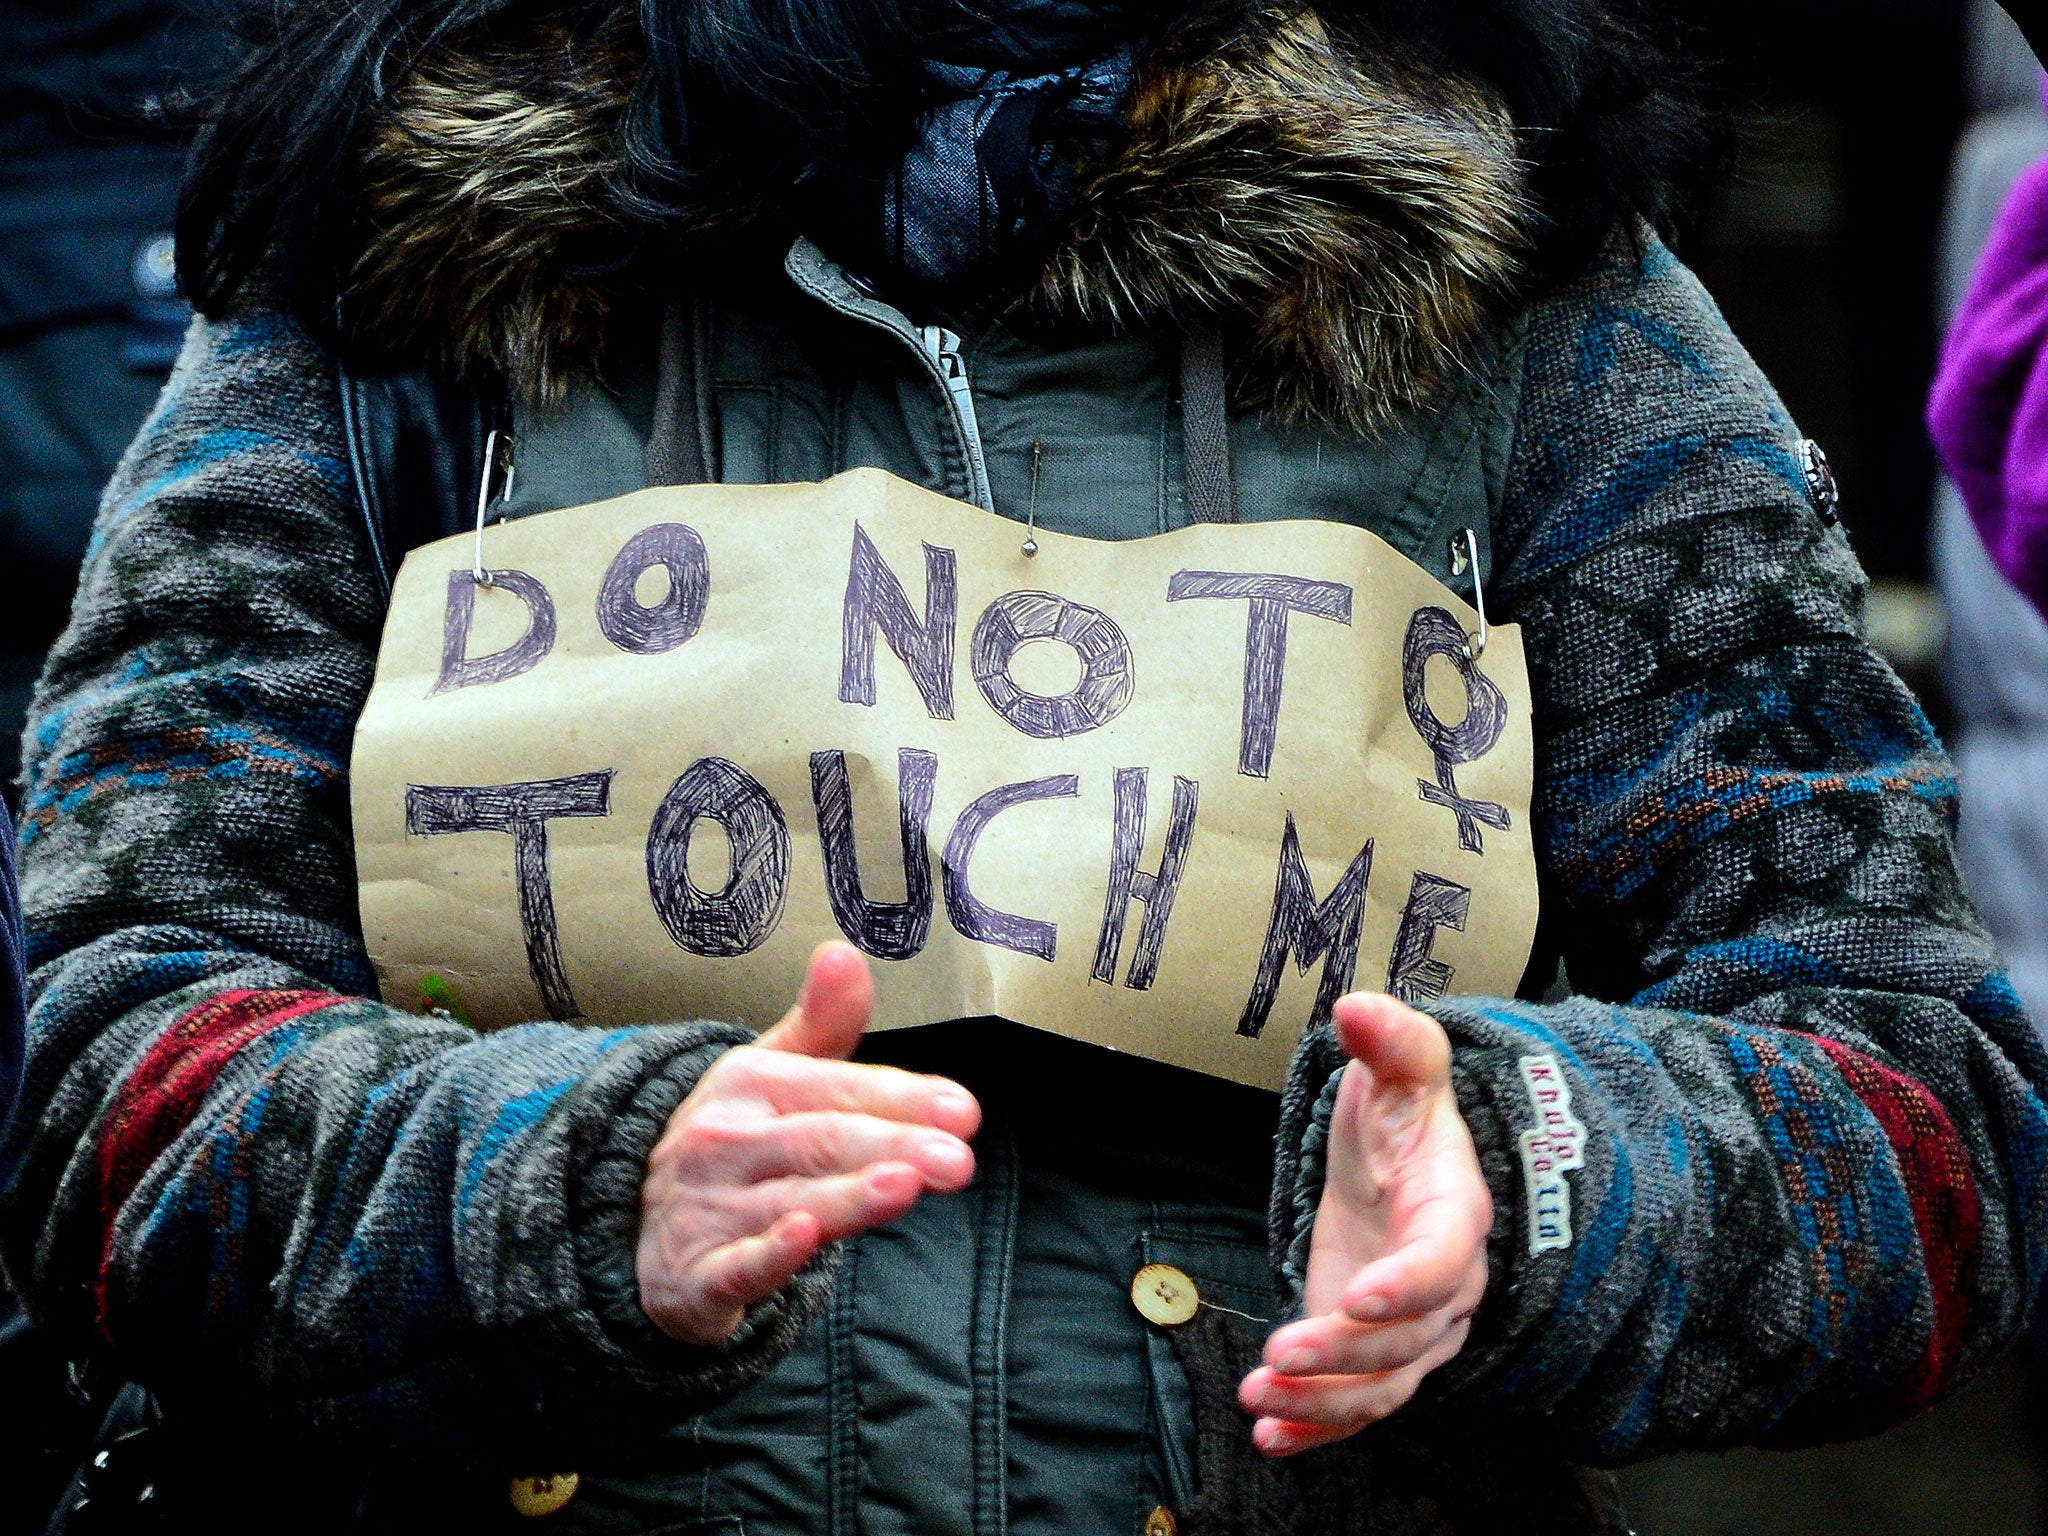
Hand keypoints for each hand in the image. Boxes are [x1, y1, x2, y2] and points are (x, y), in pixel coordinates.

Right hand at [637, 941, 980, 1345]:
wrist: (634, 1221)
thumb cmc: (734, 1140)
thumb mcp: (770, 1072)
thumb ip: (824, 1022)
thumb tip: (844, 950)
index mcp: (753, 1084)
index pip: (837, 1088)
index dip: (902, 1098)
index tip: (965, 1111)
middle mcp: (728, 1140)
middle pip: (820, 1141)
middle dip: (891, 1145)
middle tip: (957, 1159)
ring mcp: (710, 1209)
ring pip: (789, 1200)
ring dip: (848, 1196)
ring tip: (905, 1185)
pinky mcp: (698, 1279)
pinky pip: (735, 1265)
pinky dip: (769, 1254)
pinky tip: (803, 1238)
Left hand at [1239, 994, 1489, 1455]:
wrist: (1407, 1159)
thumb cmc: (1406, 1115)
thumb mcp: (1403, 1069)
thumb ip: (1391, 1041)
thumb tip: (1357, 1006)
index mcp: (1453, 1214)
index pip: (1442, 1260)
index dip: (1408, 1283)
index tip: (1360, 1296)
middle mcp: (1442, 1284)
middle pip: (1405, 1340)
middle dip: (1343, 1356)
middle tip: (1279, 1359)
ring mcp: (1408, 1326)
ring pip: (1380, 1385)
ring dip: (1321, 1405)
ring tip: (1260, 1406)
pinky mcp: (1371, 1348)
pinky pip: (1357, 1404)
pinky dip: (1316, 1429)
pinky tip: (1270, 1437)